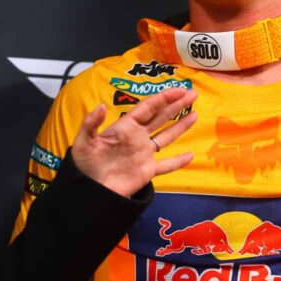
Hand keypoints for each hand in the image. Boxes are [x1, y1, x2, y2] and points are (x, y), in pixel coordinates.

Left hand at [72, 88, 196, 196]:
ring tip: (195, 114)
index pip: (148, 108)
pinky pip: (166, 165)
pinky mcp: (147, 171)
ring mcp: (144, 154)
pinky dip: (178, 161)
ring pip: (166, 137)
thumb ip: (91, 123)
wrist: (91, 190)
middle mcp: (138, 137)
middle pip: (161, 117)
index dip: (164, 98)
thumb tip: (102, 105)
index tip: (179, 90)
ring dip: (180, 126)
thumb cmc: (86, 164)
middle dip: (176, 105)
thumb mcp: (84, 141)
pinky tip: (190, 156)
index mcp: (126, 126)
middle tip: (193, 94)